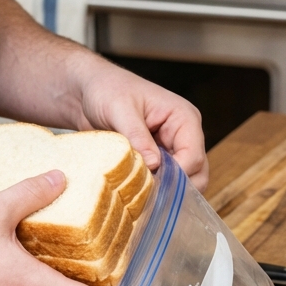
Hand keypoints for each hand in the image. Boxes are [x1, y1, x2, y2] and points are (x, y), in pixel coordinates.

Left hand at [75, 56, 207, 190]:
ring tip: (140, 196)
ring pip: (183, 183)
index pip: (193, 155)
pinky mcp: (157, 161)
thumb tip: (154, 165)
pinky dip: (154, 191)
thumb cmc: (107, 89)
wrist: (88, 90)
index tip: (151, 185)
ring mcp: (171, 149)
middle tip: (147, 195)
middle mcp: (183, 135)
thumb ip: (137, 136)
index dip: (177, 175)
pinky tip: (136, 193)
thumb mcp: (119, 109)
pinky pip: (165, 183)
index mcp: (184, 117)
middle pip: (196, 173)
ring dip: (166, 193)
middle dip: (176, 188)